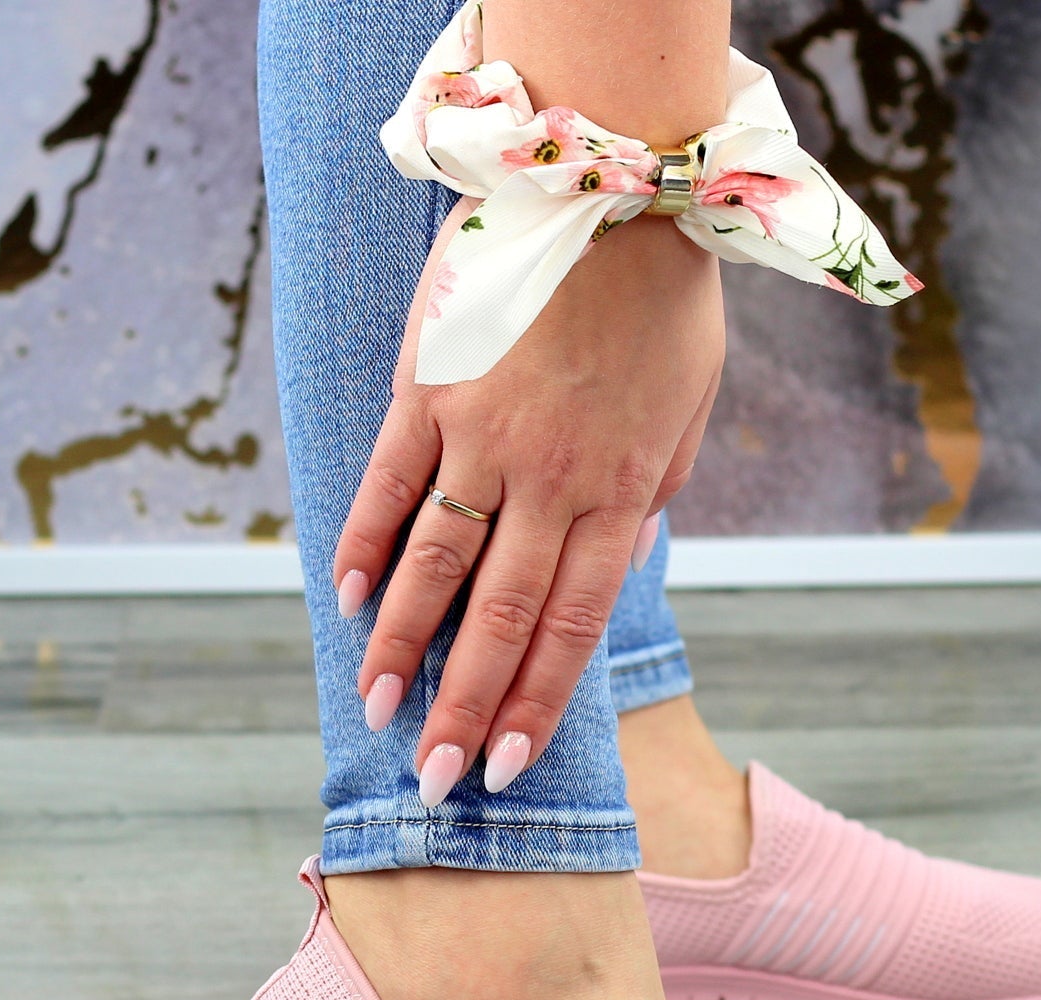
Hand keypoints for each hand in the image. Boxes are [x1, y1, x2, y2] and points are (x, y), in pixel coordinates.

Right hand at [333, 195, 723, 796]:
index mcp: (616, 494)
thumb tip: (624, 555)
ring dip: (402, 644)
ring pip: (436, 563)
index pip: (569, 627)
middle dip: (467, 707)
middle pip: (498, 617)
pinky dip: (368, 539)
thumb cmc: (664, 301)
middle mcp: (547, 481)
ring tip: (374, 706)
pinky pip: (390, 479)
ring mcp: (483, 434)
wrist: (617, 181)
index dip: (536, 703)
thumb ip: (653, 491)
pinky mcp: (431, 386)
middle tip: (436, 778)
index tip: (509, 765)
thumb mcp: (692, 410)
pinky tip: (348, 596)